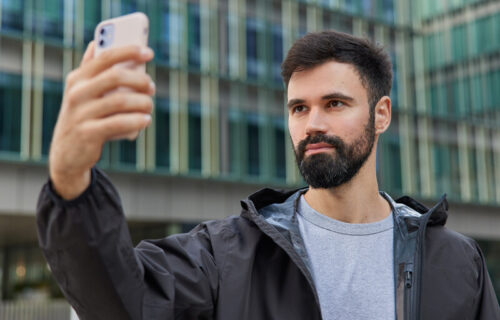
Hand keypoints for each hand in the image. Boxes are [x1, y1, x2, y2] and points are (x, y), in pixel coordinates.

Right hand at [49, 42, 154, 199]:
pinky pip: (119, 123)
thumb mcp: (82, 93)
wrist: (67, 154)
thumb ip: (90, 70)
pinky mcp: (88, 134)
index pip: (105, 56)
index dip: (129, 51)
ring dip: (142, 103)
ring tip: (149, 107)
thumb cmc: (83, 117)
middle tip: (151, 87)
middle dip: (140, 80)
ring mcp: (81, 113)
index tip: (148, 52)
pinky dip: (136, 121)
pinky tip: (145, 120)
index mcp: (78, 78)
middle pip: (115, 77)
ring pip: (121, 101)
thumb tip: (96, 43)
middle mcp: (77, 93)